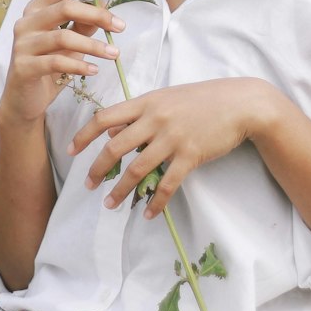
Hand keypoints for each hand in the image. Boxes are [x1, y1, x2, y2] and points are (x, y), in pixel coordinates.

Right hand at [0, 0, 125, 126]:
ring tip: (114, 54)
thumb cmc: (48, 66)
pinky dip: (78, 65)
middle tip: (121, 27)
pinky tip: (94, 70)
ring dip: (94, 45)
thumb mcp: (70, 42)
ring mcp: (22, 44)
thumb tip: (104, 5)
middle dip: (97, 15)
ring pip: (63, 37)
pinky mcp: (23, 67)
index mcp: (38, 8)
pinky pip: (56, 62)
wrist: (23, 101)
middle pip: (66, 7)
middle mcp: (27, 21)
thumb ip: (83, 23)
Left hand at [67, 78, 270, 218]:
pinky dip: (155, 202)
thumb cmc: (202, 99)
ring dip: (120, 190)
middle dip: (98, 169)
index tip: (70, 150)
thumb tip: (112, 132)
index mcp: (147, 102)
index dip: (84, 134)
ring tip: (110, 204)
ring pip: (137, 169)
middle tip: (88, 185)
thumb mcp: (167, 97)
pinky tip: (148, 213)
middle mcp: (155, 119)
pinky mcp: (190, 155)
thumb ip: (141, 112)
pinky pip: (167, 184)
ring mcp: (173, 138)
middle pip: (115, 146)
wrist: (239, 103)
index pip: (105, 117)